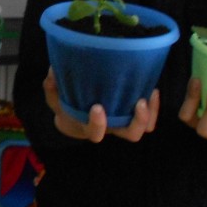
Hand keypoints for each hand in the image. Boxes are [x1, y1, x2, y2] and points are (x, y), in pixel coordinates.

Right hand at [43, 69, 158, 142]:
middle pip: (131, 135)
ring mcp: (125, 121)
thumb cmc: (68, 106)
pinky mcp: (134, 113)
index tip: (96, 107)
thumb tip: (52, 71)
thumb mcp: (56, 98)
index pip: (96, 133)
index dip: (98, 124)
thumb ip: (52, 88)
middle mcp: (112, 127)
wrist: (77, 116)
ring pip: (145, 128)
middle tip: (138, 103)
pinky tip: (152, 89)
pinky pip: (151, 116)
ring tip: (148, 95)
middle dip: (137, 122)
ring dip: (149, 114)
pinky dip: (154, 106)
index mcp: (92, 127)